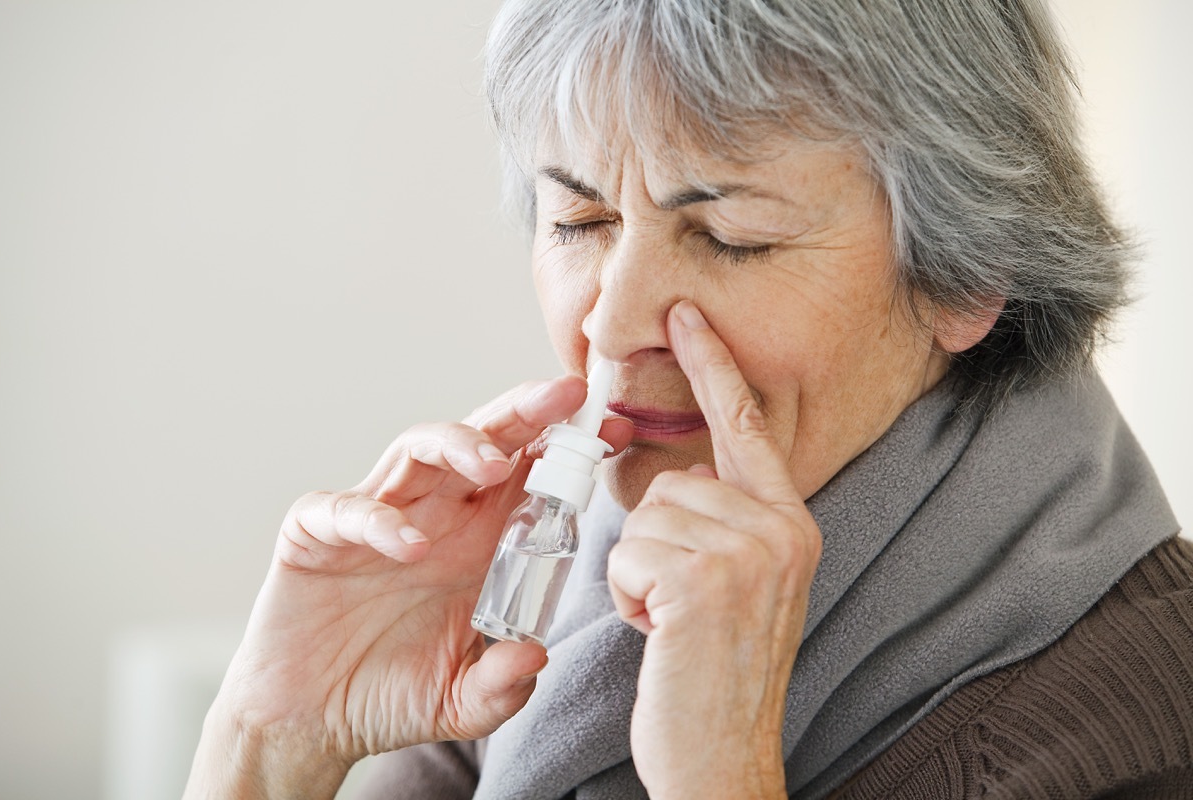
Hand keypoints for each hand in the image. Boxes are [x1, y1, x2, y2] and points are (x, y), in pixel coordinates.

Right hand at [185, 375, 631, 799]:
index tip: (615, 433)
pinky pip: (344, 509)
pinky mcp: (315, 536)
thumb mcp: (461, 702)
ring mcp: (374, 518)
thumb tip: (534, 656)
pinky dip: (377, 518)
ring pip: (415, 449)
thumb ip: (501, 686)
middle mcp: (432, 515)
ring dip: (457, 445)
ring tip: (493, 465)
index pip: (527, 473)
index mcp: (476, 539)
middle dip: (523, 412)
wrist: (311, 722)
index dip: (566, 448)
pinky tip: (410, 545)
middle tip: (563, 397)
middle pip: (480, 440)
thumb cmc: (391, 692)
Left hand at [607, 301, 821, 798]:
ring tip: (673, 621)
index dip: (712, 366)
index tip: (683, 313)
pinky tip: (662, 633)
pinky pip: (628, 548)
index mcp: (790, 523)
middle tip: (681, 604)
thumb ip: (722, 523)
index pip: (745, 427)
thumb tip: (674, 481)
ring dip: (639, 571)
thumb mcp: (740, 586)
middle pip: (671, 480)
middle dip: (653, 540)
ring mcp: (749, 554)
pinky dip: (629, 593)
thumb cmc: (716, 672)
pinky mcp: (704, 581)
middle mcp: (783, 529)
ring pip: (643, 514)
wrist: (722, 757)